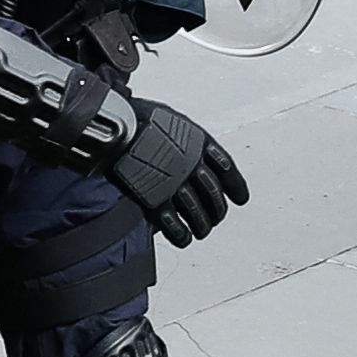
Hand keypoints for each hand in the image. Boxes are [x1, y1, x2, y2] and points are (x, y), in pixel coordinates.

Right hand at [106, 98, 247, 246]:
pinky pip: (175, 225)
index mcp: (200, 144)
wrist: (115, 128)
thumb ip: (185, 137)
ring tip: (202, 231)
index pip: (227, 170)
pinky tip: (184, 239)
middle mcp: (192, 167)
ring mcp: (175, 186)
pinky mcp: (156, 202)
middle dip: (217, 210)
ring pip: (198, 214)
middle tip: (217, 217)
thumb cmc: (138, 117)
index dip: (237, 186)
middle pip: (214, 196)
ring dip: (202, 226)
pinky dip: (181, 235)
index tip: (241, 198)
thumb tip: (189, 143)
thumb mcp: (171, 119)